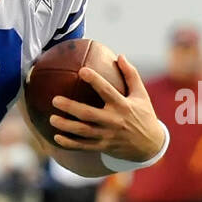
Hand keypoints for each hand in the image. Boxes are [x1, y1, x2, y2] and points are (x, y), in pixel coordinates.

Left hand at [49, 54, 164, 160]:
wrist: (150, 146)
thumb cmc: (144, 115)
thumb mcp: (141, 94)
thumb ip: (131, 75)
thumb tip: (120, 55)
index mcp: (123, 105)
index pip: (107, 90)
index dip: (94, 80)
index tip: (82, 70)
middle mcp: (114, 121)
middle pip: (88, 114)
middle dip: (70, 107)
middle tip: (55, 100)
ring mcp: (108, 135)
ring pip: (83, 131)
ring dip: (66, 126)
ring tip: (51, 119)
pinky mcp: (103, 146)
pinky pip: (83, 146)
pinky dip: (70, 143)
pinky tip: (56, 137)